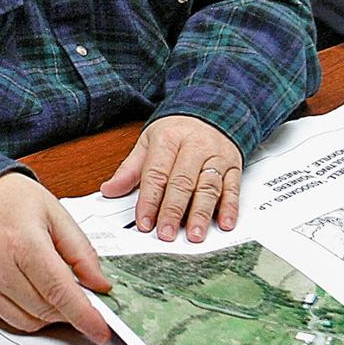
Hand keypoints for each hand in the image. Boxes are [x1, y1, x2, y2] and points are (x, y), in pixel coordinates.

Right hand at [0, 172, 111, 344]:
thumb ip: (81, 251)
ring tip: (59, 289)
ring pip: (32, 321)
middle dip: (72, 310)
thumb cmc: (11, 199)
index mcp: (23, 243)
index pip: (59, 291)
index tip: (101, 330)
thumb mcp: (56, 213)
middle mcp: (0, 268)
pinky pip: (13, 320)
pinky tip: (40, 293)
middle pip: (48, 309)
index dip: (84, 315)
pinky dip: (33, 314)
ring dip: (53, 314)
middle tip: (86, 296)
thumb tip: (100, 284)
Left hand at [98, 115, 242, 242]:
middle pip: (183, 182)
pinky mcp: (233, 165)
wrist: (211, 110)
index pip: (157, 173)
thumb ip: (130, 169)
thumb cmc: (177, 131)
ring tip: (195, 234)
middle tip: (167, 233)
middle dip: (174, 210)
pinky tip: (224, 223)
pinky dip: (230, 207)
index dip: (150, 200)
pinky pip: (233, 187)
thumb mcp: (148, 142)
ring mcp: (216, 156)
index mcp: (169, 138)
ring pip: (209, 186)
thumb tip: (110, 189)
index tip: (145, 222)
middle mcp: (195, 146)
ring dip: (202, 213)